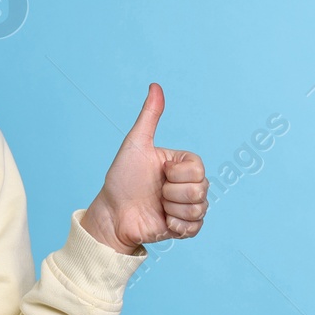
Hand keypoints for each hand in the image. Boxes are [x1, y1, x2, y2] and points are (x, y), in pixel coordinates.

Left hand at [81, 83, 207, 254]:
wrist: (112, 213)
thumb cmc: (122, 178)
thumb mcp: (135, 144)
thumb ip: (149, 116)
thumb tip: (155, 86)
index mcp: (182, 165)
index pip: (198, 169)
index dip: (176, 174)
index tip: (159, 173)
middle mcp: (189, 184)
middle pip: (201, 189)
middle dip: (171, 193)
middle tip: (155, 192)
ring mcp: (188, 206)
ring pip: (199, 208)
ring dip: (172, 209)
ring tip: (157, 206)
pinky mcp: (185, 228)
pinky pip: (196, 227)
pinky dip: (177, 226)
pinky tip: (163, 221)